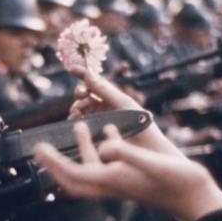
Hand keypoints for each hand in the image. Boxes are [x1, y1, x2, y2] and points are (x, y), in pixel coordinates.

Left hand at [34, 122, 221, 220]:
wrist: (198, 199)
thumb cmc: (178, 181)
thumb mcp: (151, 162)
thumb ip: (126, 152)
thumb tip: (104, 145)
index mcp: (112, 180)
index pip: (73, 174)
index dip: (54, 162)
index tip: (38, 148)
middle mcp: (113, 184)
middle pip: (75, 179)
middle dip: (56, 165)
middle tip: (42, 149)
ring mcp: (123, 183)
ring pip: (93, 168)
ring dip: (81, 149)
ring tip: (79, 125)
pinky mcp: (134, 178)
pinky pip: (110, 164)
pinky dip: (103, 148)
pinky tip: (110, 130)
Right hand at [69, 65, 183, 157]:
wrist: (149, 151)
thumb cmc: (142, 125)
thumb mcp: (123, 104)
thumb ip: (105, 89)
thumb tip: (87, 74)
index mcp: (112, 98)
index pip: (94, 83)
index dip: (82, 74)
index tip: (72, 69)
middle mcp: (104, 108)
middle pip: (85, 96)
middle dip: (80, 93)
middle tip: (81, 95)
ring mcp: (98, 122)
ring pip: (81, 110)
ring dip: (77, 108)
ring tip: (78, 112)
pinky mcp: (95, 136)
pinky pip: (81, 126)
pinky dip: (76, 121)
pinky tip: (76, 120)